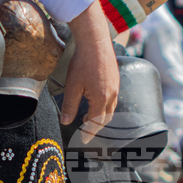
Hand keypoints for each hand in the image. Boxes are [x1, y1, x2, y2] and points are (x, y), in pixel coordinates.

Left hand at [62, 2, 118, 142]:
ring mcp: (116, 86)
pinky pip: (113, 98)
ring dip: (101, 115)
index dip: (89, 133)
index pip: (96, 123)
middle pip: (106, 118)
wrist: (95, 42)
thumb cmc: (82, 62)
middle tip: (85, 130)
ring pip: (111, 108)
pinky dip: (105, 105)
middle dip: (96, 126)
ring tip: (88, 116)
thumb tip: (65, 121)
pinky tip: (96, 100)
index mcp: (101, 99)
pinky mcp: (116, 79)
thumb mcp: (72, 86)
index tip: (84, 141)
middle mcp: (111, 95)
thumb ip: (70, 105)